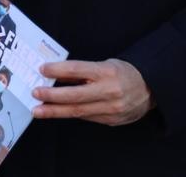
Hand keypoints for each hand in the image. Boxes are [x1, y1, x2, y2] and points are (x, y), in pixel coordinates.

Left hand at [33, 58, 153, 124]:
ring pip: (78, 111)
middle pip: (75, 96)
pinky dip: (71, 114)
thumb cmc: (123, 73)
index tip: (42, 69)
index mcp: (107, 72)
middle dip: (52, 96)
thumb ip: (80, 71)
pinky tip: (57, 112)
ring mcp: (112, 108)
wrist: (151, 89)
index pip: (77, 70)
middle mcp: (110, 91)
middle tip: (35, 94)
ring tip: (38, 110)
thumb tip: (54, 74)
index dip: (57, 70)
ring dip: (55, 111)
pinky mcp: (112, 120)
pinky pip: (86, 117)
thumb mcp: (104, 64)